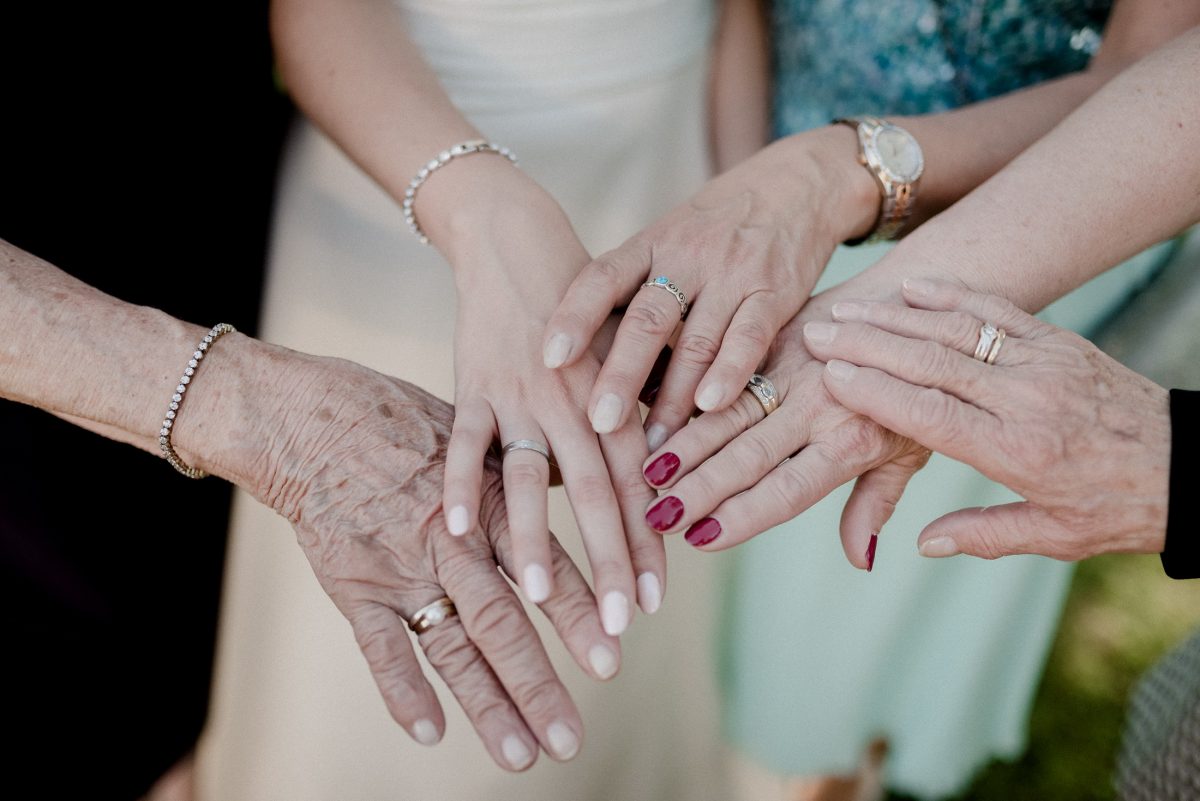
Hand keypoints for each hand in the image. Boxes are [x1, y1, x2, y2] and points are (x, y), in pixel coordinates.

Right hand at [235, 347, 622, 770]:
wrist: (314, 417)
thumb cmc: (405, 421)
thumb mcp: (479, 434)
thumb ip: (527, 476)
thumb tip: (582, 488)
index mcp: (489, 500)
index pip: (545, 567)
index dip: (579, 615)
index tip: (614, 659)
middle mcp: (451, 539)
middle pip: (502, 619)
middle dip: (539, 682)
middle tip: (571, 737)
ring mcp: (401, 566)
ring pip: (449, 642)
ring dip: (486, 701)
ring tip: (522, 754)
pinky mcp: (354, 584)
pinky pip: (379, 646)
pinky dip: (402, 690)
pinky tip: (431, 731)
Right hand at [433, 168, 661, 629]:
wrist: (519, 244)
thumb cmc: (582, 309)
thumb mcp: (620, 360)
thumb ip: (633, 421)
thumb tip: (659, 487)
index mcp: (615, 404)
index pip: (638, 487)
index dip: (646, 546)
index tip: (650, 604)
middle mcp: (577, 406)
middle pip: (597, 495)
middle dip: (606, 562)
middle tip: (614, 627)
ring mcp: (524, 396)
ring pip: (533, 475)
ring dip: (534, 535)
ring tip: (537, 594)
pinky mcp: (475, 383)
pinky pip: (467, 439)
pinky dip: (462, 480)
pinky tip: (455, 528)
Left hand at [541, 127, 876, 451]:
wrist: (799, 183)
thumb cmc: (719, 226)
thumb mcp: (670, 240)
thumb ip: (636, 289)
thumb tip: (587, 361)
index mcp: (650, 244)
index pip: (601, 278)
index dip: (573, 318)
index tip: (548, 360)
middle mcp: (686, 256)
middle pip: (646, 320)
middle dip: (619, 375)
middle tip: (599, 423)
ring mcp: (732, 273)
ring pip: (695, 341)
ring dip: (673, 397)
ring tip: (653, 444)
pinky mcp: (774, 291)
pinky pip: (747, 338)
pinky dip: (728, 374)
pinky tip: (710, 408)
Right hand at [637, 292, 929, 569]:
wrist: (916, 301)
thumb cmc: (917, 389)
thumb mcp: (911, 452)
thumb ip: (876, 503)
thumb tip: (862, 562)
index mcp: (851, 441)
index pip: (788, 489)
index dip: (742, 516)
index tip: (698, 539)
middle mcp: (819, 405)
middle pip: (748, 453)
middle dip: (698, 486)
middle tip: (653, 513)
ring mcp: (794, 367)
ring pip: (727, 410)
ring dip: (683, 443)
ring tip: (643, 470)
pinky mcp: (776, 336)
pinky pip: (724, 369)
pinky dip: (687, 393)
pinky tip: (651, 411)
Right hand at [805, 278, 1170, 560]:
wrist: (1190, 463)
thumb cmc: (1117, 506)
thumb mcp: (1055, 536)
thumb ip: (983, 536)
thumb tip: (918, 544)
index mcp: (1019, 451)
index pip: (932, 415)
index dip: (878, 394)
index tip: (832, 376)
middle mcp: (1027, 398)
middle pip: (932, 363)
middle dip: (868, 346)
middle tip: (819, 333)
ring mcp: (1042, 361)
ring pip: (956, 331)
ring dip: (894, 317)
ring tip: (845, 309)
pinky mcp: (1056, 340)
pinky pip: (994, 309)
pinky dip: (950, 295)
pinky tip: (911, 285)